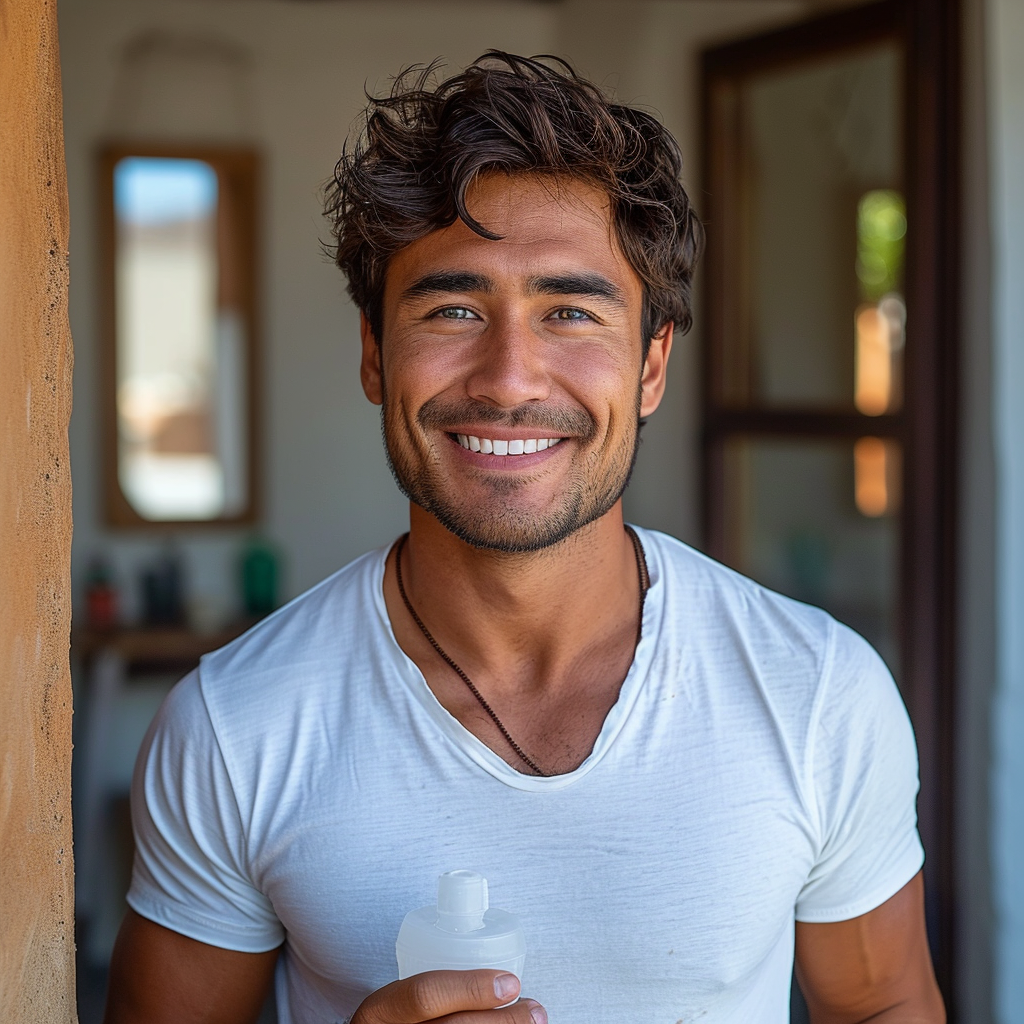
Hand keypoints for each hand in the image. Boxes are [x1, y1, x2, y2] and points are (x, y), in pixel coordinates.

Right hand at [351, 970, 545, 1023]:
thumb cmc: (393, 1023)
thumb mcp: (397, 1000)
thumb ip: (436, 990)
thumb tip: (501, 983)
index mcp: (381, 1011)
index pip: (424, 995)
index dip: (470, 988)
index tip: (508, 982)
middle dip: (502, 1021)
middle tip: (534, 1010)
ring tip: (531, 1023)